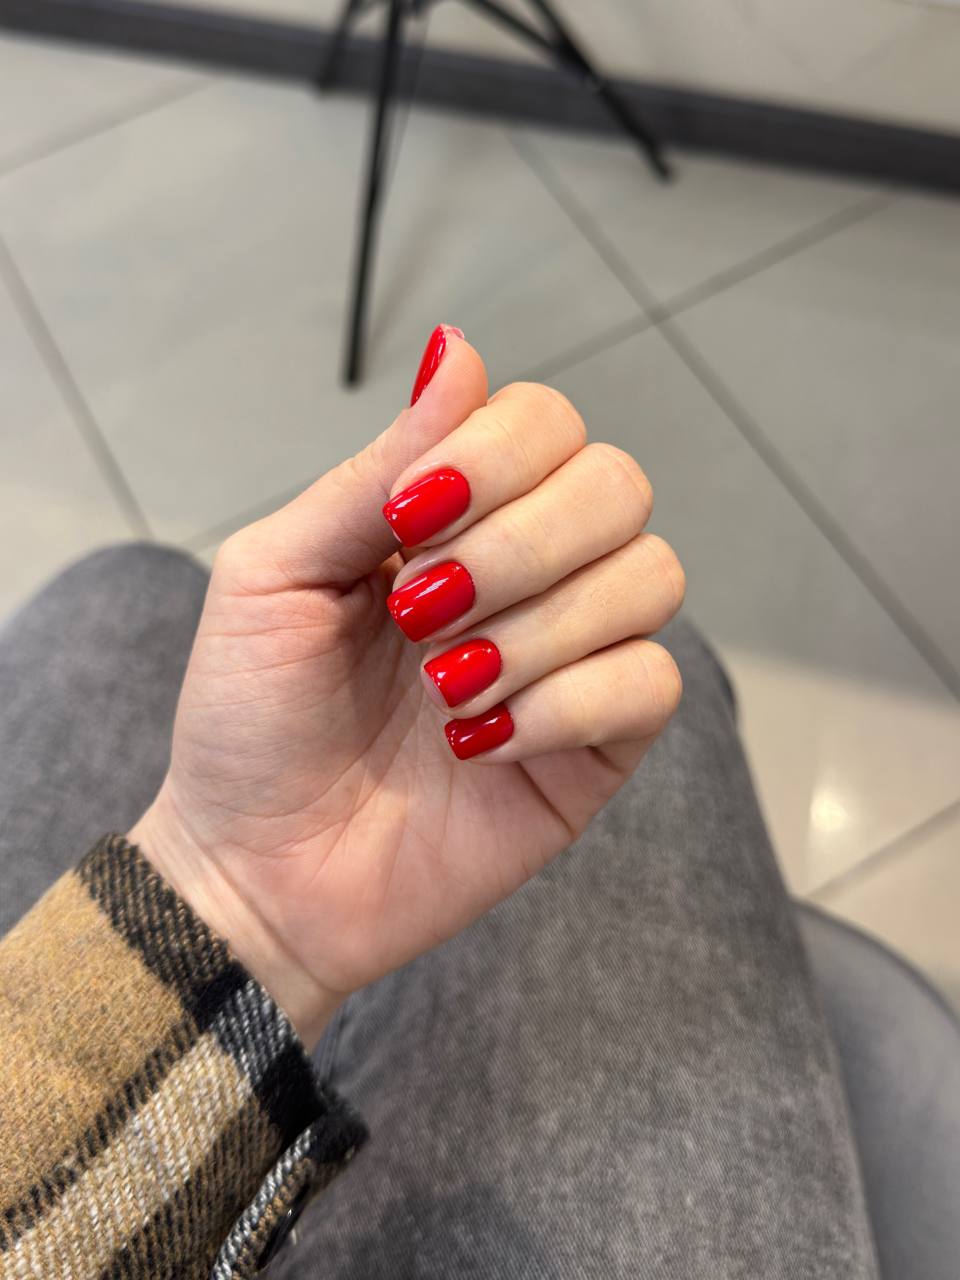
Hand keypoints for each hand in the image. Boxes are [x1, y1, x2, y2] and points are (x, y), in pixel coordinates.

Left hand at [132, 329, 684, 1045]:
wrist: (254, 869)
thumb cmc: (250, 718)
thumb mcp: (279, 573)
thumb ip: (375, 471)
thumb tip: (457, 347)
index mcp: (452, 517)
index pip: (544, 423)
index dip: (496, 454)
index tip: (409, 520)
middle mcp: (527, 574)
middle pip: (617, 486)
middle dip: (522, 544)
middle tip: (424, 610)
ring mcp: (570, 658)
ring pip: (650, 577)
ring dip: (538, 629)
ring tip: (444, 688)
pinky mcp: (596, 746)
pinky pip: (650, 685)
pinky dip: (564, 705)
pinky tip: (480, 746)